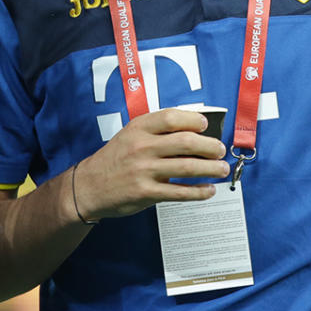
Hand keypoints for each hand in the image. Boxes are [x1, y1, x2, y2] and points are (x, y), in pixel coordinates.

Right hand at [70, 109, 229, 222]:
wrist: (88, 186)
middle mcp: (141, 147)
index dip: (194, 120)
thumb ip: (157, 132)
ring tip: (221, 169)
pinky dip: (198, 191)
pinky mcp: (145, 193)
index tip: (206, 126)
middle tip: (220, 150)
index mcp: (138, 128)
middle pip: (186, 142)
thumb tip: (194, 131)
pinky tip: (208, 190)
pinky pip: (179, 192)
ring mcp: (143, 170)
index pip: (172, 117)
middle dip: (210, 146)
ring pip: (187, 167)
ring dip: (210, 168)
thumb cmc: (115, 159)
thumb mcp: (130, 135)